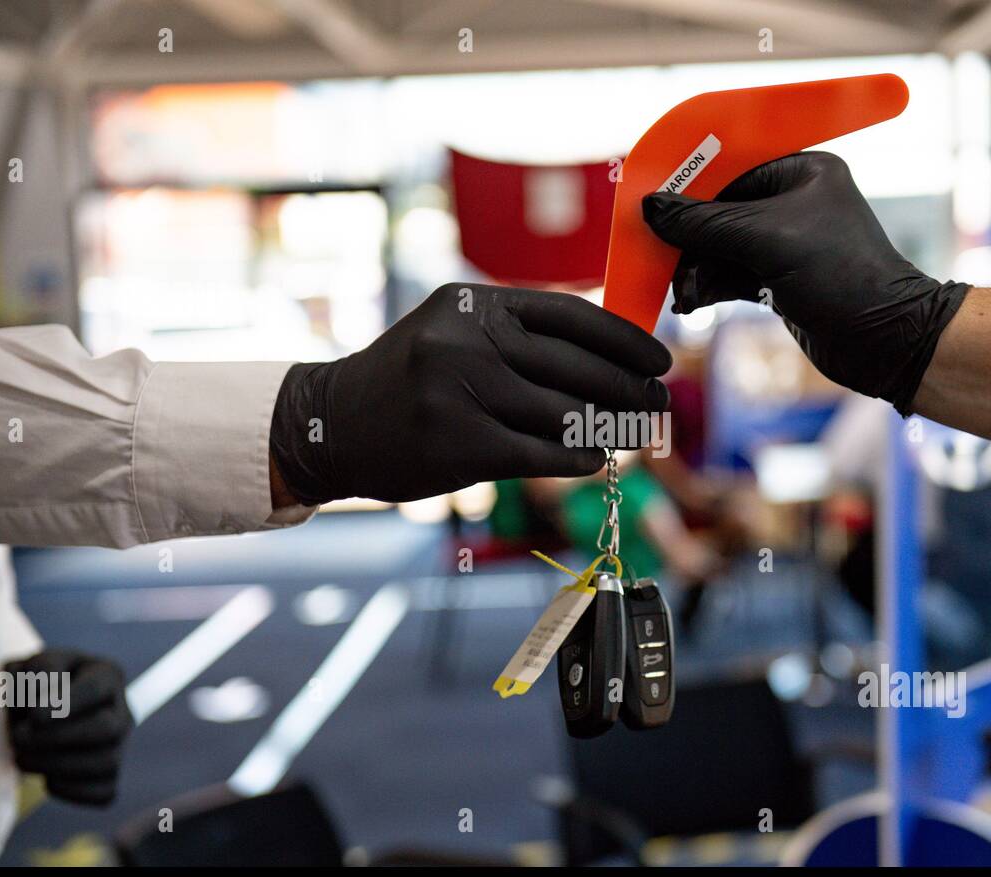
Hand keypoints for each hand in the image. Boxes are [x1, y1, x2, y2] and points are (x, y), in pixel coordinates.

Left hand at [4, 650, 130, 806]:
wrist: (39, 711)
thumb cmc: (37, 685)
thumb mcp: (32, 666)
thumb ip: (37, 674)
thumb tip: (41, 711)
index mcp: (107, 675)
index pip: (97, 688)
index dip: (67, 704)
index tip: (33, 716)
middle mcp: (121, 710)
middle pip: (107, 728)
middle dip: (58, 738)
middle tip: (19, 738)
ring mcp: (119, 745)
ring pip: (107, 763)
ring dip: (56, 765)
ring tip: (22, 758)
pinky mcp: (109, 776)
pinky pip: (104, 793)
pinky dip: (72, 789)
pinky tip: (47, 777)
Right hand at [270, 284, 671, 503]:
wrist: (332, 425)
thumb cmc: (410, 380)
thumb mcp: (454, 333)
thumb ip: (519, 336)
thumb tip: (610, 355)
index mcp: (473, 304)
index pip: (570, 314)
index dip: (623, 339)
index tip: (657, 358)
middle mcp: (466, 341)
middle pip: (574, 365)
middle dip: (628, 387)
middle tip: (659, 402)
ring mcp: (460, 393)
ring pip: (563, 412)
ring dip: (611, 426)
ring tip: (635, 434)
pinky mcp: (458, 445)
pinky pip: (540, 454)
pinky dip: (577, 457)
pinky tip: (595, 457)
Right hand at [641, 152, 969, 413]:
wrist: (885, 343)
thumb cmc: (844, 278)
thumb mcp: (769, 242)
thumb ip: (707, 224)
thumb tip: (652, 209)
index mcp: (800, 171)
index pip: (729, 164)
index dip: (688, 183)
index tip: (651, 201)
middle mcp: (792, 201)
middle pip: (717, 208)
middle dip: (688, 238)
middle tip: (659, 257)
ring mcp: (783, 243)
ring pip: (718, 247)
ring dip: (694, 269)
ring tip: (682, 293)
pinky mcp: (776, 279)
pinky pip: (728, 274)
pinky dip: (707, 286)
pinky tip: (690, 301)